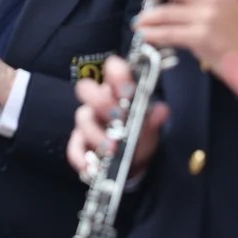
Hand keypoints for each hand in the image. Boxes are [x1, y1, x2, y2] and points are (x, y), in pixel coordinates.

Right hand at [68, 55, 168, 177]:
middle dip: (101, 102)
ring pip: (83, 120)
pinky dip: (83, 159)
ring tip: (112, 149)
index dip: (117, 74)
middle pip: (86, 89)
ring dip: (97, 135)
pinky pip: (74, 149)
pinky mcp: (79, 143)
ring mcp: (87, 121)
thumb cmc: (139, 133)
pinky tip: (93, 168)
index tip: (128, 87)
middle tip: (117, 117)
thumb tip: (162, 111)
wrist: (132, 161)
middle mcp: (98, 101)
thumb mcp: (150, 126)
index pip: (113, 70)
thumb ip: (155, 118)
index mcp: (118, 89)